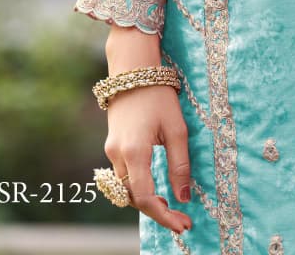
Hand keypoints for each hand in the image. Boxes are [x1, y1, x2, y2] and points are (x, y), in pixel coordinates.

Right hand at [103, 84, 192, 235]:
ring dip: (146, 201)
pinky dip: (138, 187)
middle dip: (156, 212)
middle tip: (181, 219)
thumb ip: (179, 164)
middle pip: (133, 198)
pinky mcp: (111, 146)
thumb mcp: (177, 128)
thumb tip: (184, 197)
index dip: (164, 216)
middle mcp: (117, 155)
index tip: (183, 225)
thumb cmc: (158, 95)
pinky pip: (123, 176)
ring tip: (170, 206)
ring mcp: (111, 151)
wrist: (133, 70)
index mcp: (135, 152)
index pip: (146, 198)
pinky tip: (154, 189)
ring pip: (126, 189)